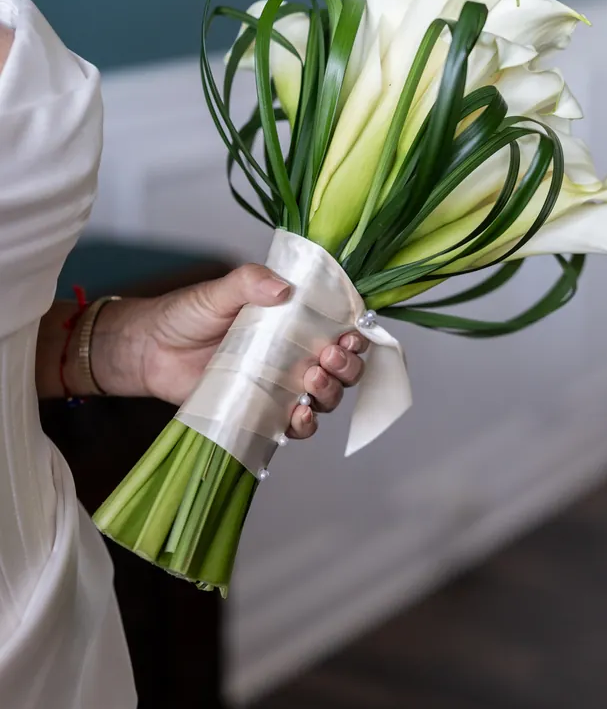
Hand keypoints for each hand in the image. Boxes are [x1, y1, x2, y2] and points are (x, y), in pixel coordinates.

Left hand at [90, 265, 367, 438]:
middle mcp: (295, 355)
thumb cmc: (186, 315)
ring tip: (310, 382)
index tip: (350, 334)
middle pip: (342, 369)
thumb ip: (249, 281)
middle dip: (347, 366)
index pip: (340, 328)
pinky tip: (297, 416)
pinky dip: (304, 425)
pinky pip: (294, 426)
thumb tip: (283, 288)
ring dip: (329, 394)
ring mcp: (280, 386)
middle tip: (328, 357)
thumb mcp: (220, 291)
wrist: (149, 350)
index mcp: (294, 322)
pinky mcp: (261, 413)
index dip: (355, 334)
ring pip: (326, 398)